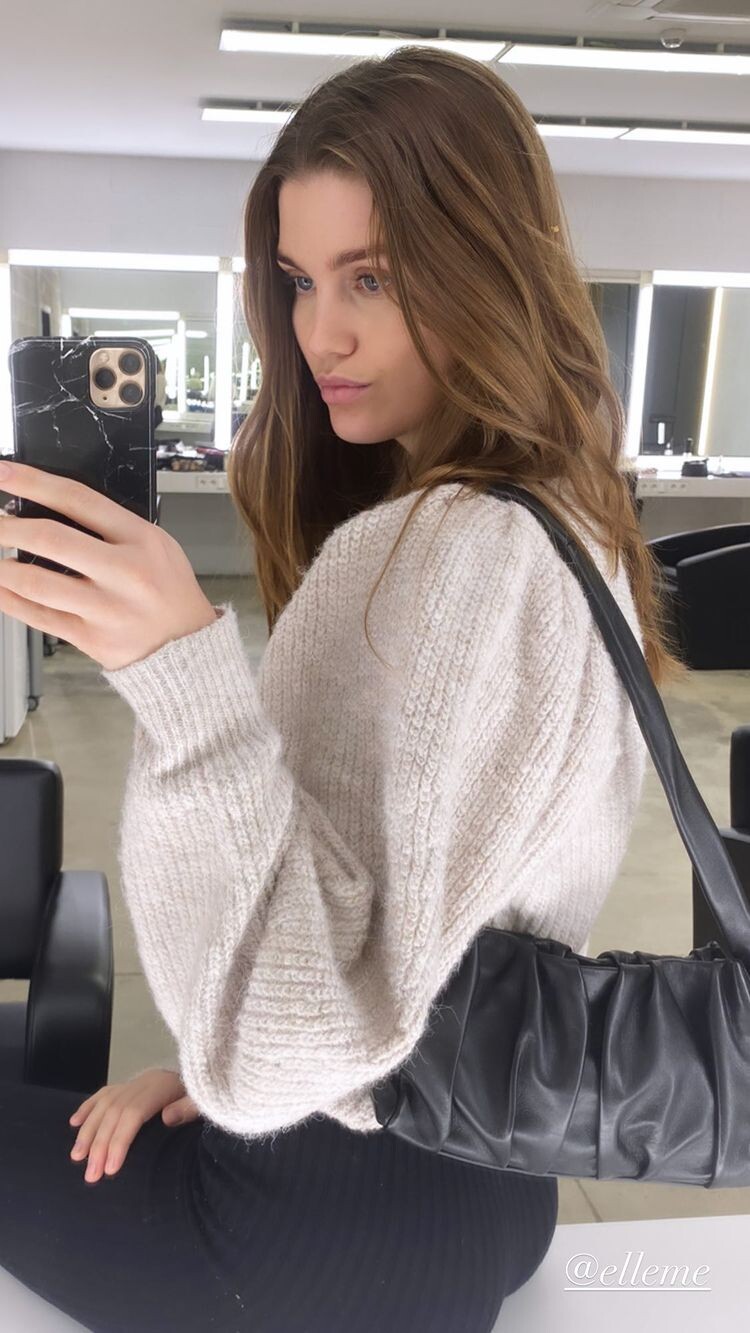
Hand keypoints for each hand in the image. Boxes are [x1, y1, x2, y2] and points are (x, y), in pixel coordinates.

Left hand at [0, 460, 217, 669]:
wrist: (189, 647)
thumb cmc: (169, 591)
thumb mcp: (157, 544)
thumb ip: (111, 527)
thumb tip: (49, 509)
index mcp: (141, 539)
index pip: (78, 500)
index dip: (33, 483)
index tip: (4, 476)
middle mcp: (124, 573)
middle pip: (51, 539)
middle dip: (7, 527)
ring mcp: (106, 609)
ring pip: (37, 583)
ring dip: (2, 568)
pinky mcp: (92, 638)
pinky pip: (40, 617)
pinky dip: (11, 600)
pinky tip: (1, 588)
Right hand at [68, 1068, 201, 1182]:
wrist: (208, 1074)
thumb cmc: (207, 1096)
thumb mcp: (204, 1101)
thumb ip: (188, 1109)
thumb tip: (167, 1118)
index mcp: (162, 1087)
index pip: (132, 1114)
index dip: (119, 1140)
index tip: (110, 1169)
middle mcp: (144, 1083)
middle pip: (114, 1113)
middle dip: (99, 1145)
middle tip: (91, 1175)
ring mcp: (136, 1082)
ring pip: (104, 1105)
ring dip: (88, 1131)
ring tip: (77, 1157)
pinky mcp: (131, 1083)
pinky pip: (103, 1094)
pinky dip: (87, 1108)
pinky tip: (74, 1124)